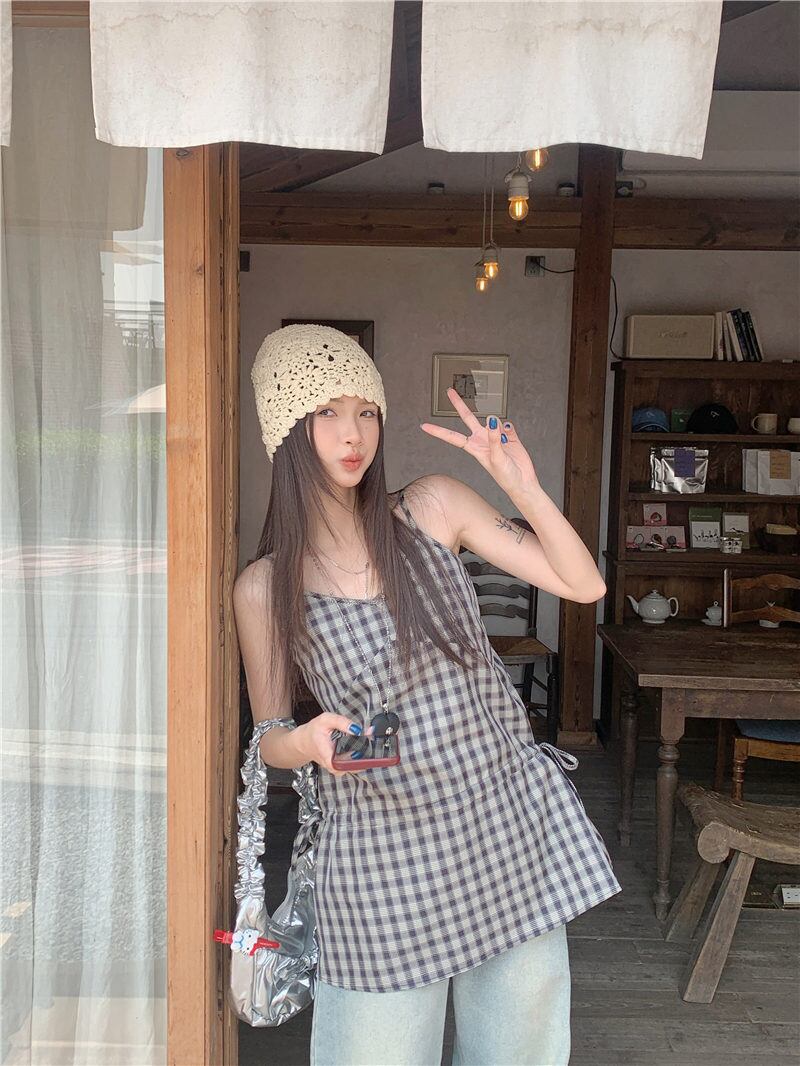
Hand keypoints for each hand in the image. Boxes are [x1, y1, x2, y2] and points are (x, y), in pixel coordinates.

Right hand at [294, 712, 373, 776]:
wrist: (304, 741)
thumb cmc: (313, 731)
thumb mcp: (325, 720)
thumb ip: (341, 722)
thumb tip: (356, 729)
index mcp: (326, 755)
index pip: (340, 765)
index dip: (354, 760)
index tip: (362, 750)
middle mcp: (332, 765)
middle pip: (351, 767)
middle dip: (363, 755)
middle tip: (369, 743)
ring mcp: (336, 767)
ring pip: (353, 767)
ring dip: (363, 756)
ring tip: (367, 743)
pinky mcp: (340, 766)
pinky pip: (352, 764)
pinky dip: (360, 756)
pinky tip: (364, 747)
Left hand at [420, 387, 539, 496]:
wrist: (522, 482)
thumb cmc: (506, 477)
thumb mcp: (496, 459)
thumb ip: (494, 439)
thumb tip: (492, 420)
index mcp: (474, 448)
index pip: (452, 437)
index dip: (438, 431)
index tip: (424, 426)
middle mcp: (482, 440)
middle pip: (468, 418)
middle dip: (459, 404)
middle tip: (449, 391)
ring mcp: (495, 437)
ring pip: (492, 420)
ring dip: (496, 424)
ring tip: (504, 439)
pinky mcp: (509, 436)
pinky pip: (508, 425)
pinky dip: (509, 428)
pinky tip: (510, 436)